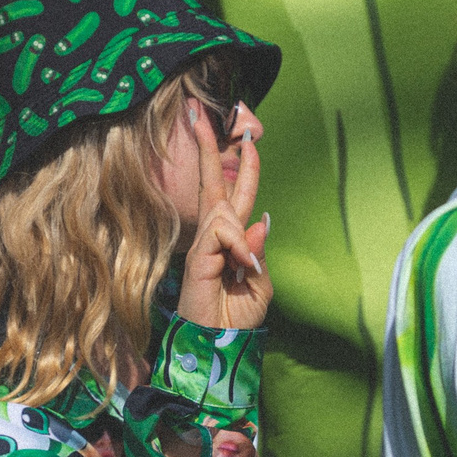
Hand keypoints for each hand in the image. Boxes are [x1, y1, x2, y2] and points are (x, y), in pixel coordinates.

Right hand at [174, 106, 270, 332]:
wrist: (219, 346)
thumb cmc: (237, 318)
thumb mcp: (260, 283)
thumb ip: (258, 252)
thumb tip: (258, 221)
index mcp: (233, 238)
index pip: (238, 191)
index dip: (244, 164)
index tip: (246, 134)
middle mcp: (215, 235)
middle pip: (213, 181)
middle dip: (206, 144)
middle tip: (195, 111)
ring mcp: (204, 244)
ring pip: (223, 211)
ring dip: (239, 237)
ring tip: (243, 270)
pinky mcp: (197, 256)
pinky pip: (221, 233)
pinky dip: (236, 247)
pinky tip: (239, 268)